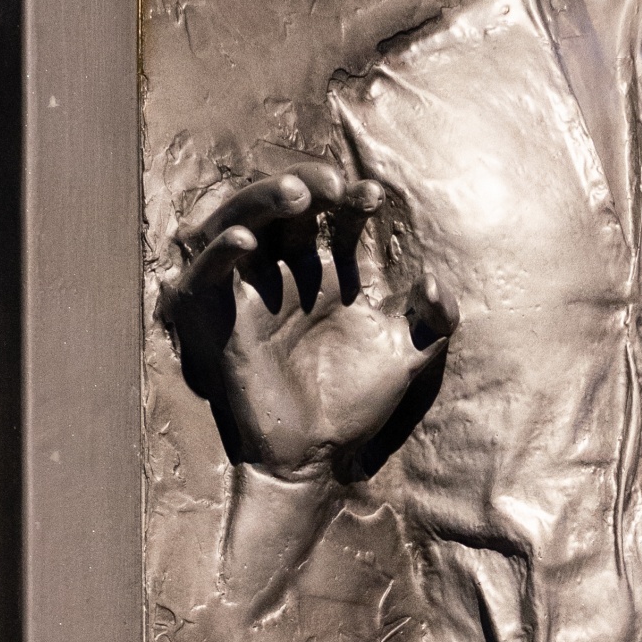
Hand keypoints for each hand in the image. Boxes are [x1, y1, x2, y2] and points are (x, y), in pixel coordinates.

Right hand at [160, 163, 450, 477]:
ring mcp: (254, 292)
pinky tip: (247, 242)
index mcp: (331, 274)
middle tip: (333, 183)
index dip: (352, 200)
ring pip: (241, 222)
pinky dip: (220, 253)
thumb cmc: (357, 406)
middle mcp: (289, 274)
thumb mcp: (407, 359)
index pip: (336, 217)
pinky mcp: (222, 318)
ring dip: (262, 199)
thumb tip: (431, 280)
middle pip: (286, 207)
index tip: (372, 197)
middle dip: (307, 183)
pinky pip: (207, 274)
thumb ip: (434, 320)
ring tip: (296, 194)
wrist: (318, 457)